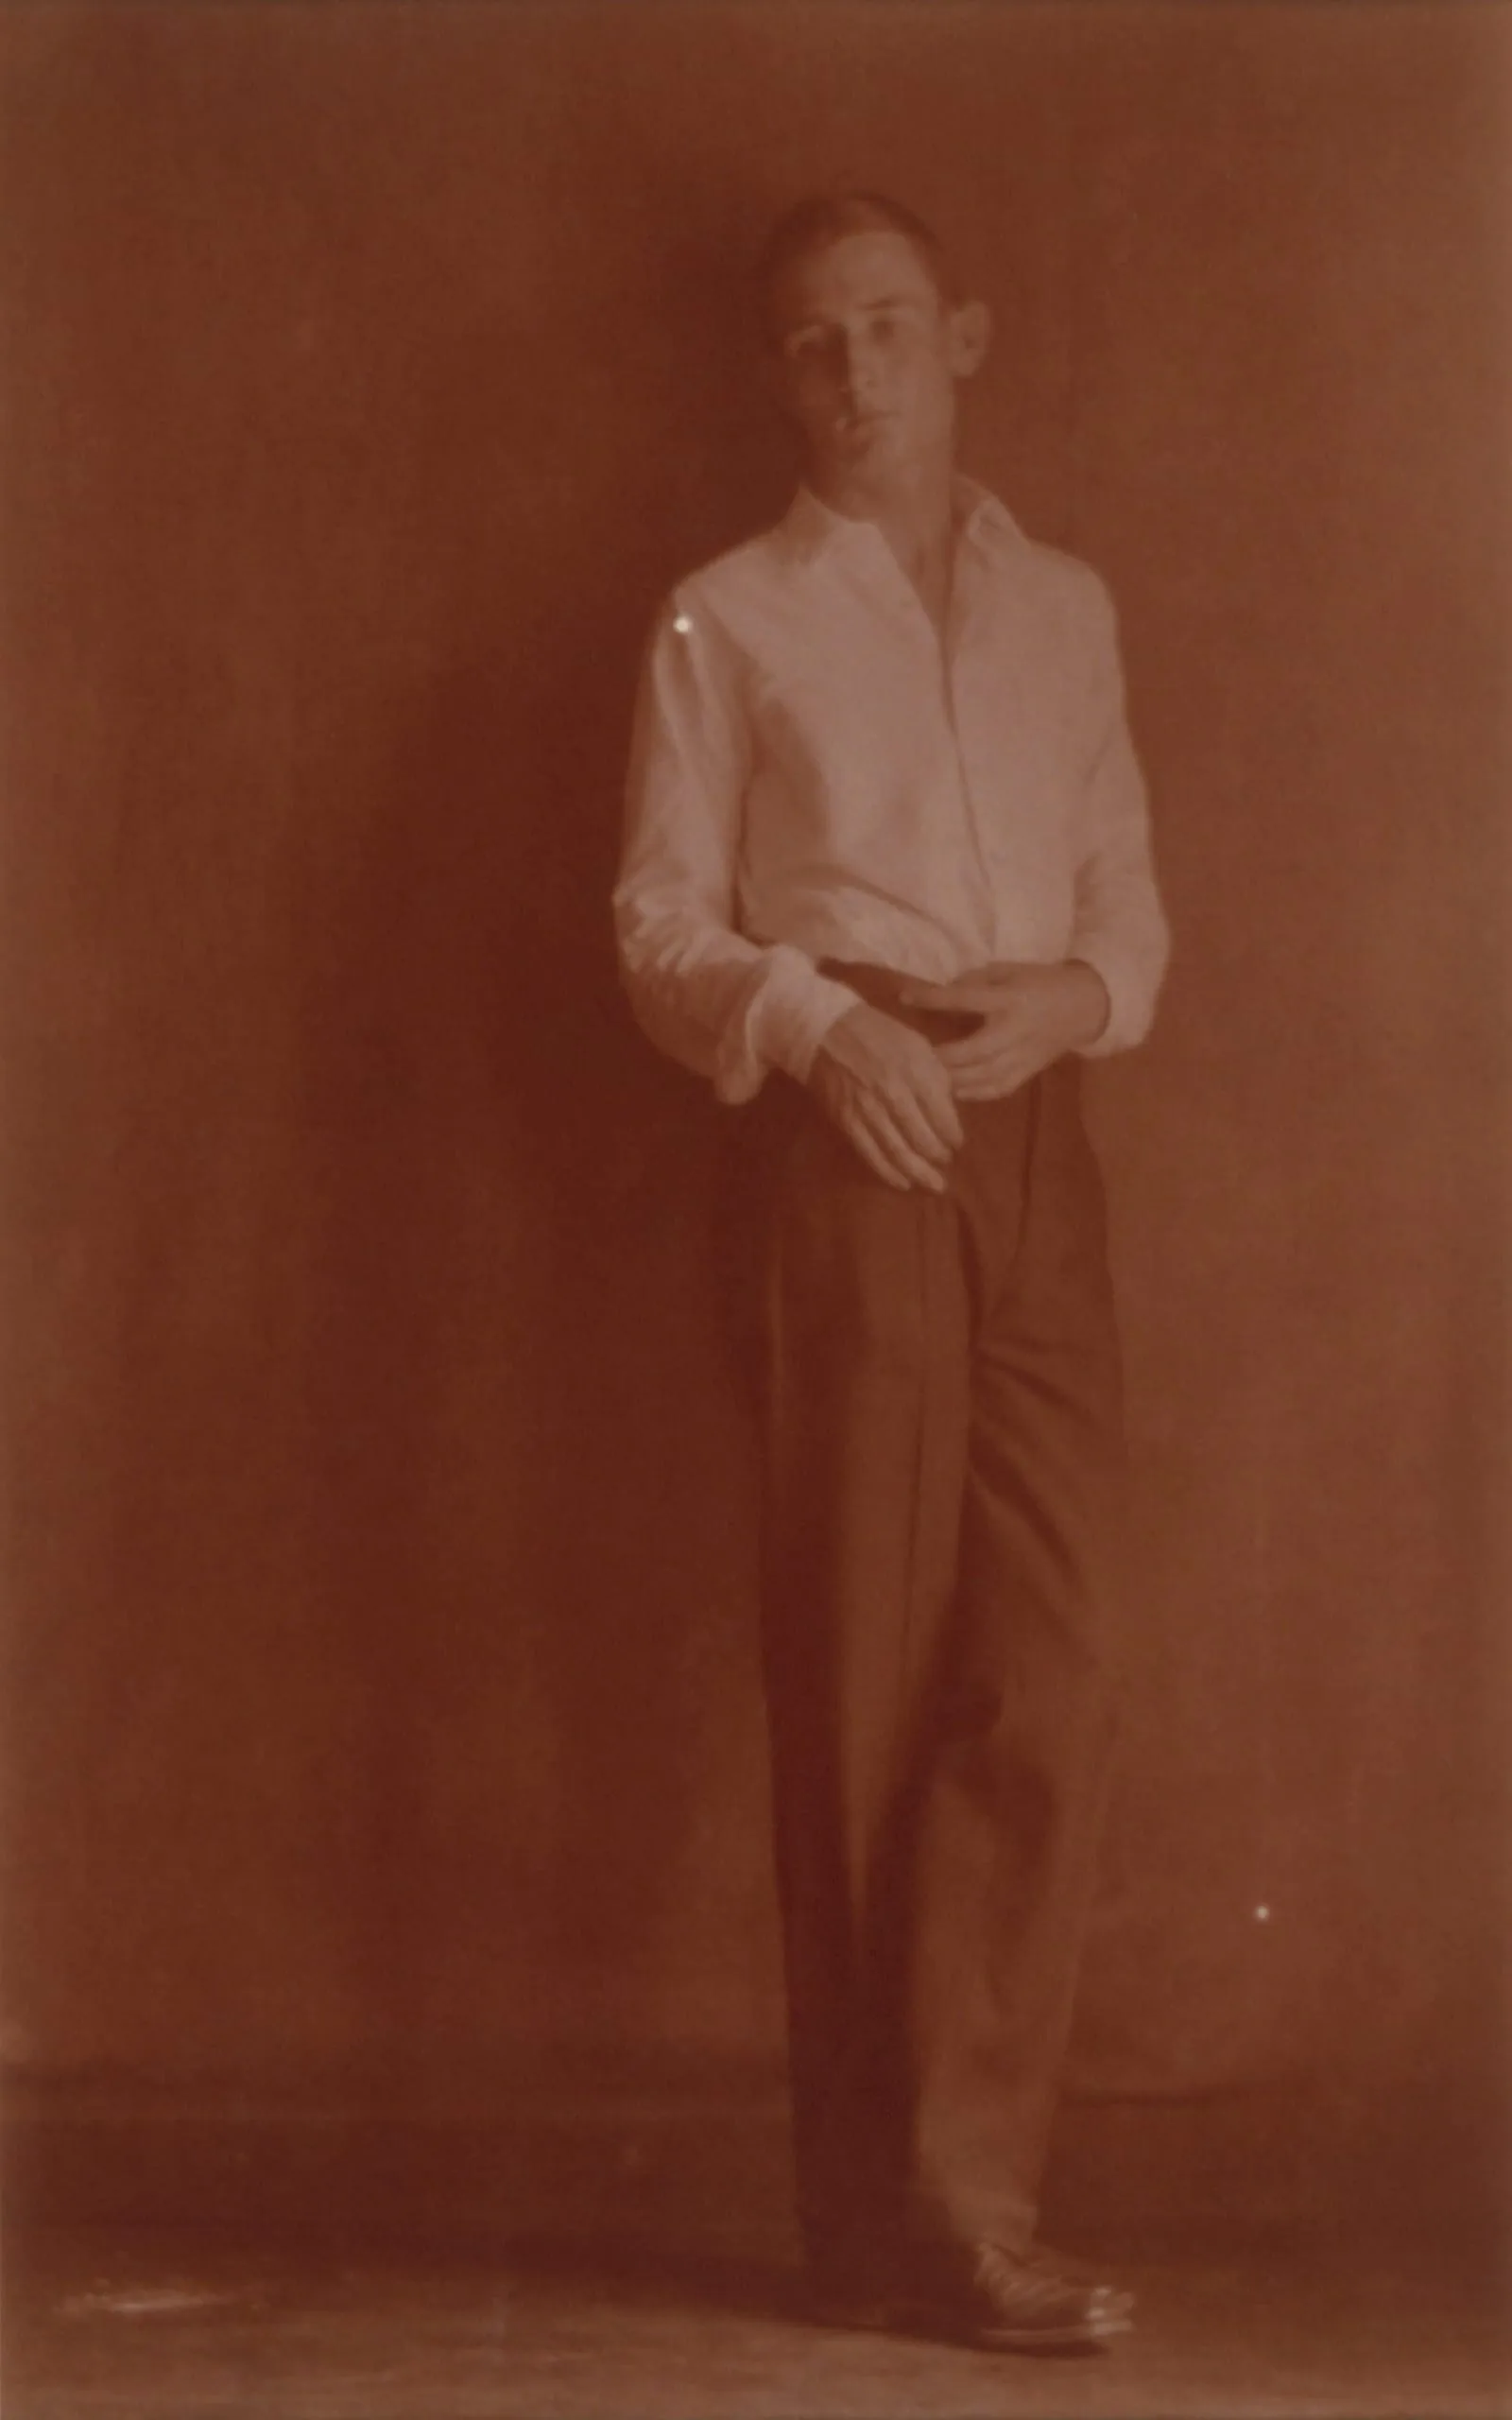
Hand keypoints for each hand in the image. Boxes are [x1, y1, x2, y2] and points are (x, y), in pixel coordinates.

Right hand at [808, 1003, 963, 1190]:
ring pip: (898, 1152)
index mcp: (916, 1070)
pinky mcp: (847, 1121)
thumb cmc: (879, 1035)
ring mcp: (868, 1110)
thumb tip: (949, 1110)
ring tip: (934, 1184)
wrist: (827, 1031)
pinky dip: (889, 1172)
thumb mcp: (918, 1045)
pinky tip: (903, 1182)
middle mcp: (893, 1093)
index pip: (943, 1115)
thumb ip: (936, 1077)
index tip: (958, 1143)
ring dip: (919, 1172)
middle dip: (939, 1156)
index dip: (954, 1136)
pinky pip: (871, 1154)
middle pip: (923, 1138)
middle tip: (945, 1162)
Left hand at [898, 961, 1109, 1100]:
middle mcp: (1015, 1031)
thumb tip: (940, 995)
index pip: (964, 999)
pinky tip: (952, 1091)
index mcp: (1009, 999)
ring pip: (982, 1076)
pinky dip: (972, 1093)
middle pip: (972, 1051)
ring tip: (926, 1077)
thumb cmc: (1039, 983)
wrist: (1082, 1007)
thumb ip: (975, 981)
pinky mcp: (1028, 1073)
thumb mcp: (1008, 970)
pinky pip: (996, 1089)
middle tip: (912, 1056)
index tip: (905, 998)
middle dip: (940, 1056)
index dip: (933, 999)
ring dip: (951, 1079)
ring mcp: (1023, 1056)